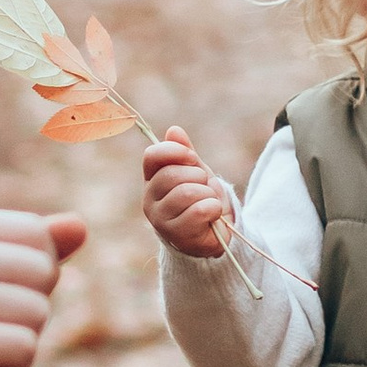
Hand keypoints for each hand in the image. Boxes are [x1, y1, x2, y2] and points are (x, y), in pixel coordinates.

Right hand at [142, 127, 233, 261]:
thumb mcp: (195, 170)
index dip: (175, 151)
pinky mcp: (176, 236)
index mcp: (151, 179)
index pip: (152, 156)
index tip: (193, 158)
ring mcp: (160, 220)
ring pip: (187, 193)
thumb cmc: (202, 198)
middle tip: (204, 187)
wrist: (216, 231)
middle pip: (172, 174)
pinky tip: (212, 215)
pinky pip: (199, 211)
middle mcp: (149, 200)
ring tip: (208, 202)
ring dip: (207, 194)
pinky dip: (214, 209)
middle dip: (198, 177)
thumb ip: (184, 152)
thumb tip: (174, 130)